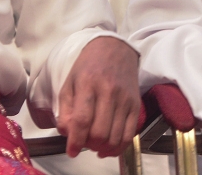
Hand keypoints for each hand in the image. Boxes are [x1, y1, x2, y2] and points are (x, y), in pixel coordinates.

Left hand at [56, 36, 139, 157]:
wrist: (115, 49)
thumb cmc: (89, 65)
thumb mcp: (70, 81)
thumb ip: (65, 108)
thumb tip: (67, 133)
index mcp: (88, 83)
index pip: (82, 120)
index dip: (76, 140)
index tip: (72, 151)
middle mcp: (108, 91)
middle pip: (99, 132)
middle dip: (89, 145)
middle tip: (83, 143)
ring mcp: (125, 99)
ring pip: (114, 137)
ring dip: (102, 148)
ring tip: (94, 145)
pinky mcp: (136, 104)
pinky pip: (129, 135)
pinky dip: (118, 147)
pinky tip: (108, 148)